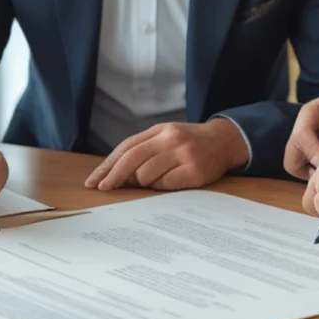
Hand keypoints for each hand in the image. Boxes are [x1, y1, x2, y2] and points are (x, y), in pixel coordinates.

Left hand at [85, 119, 249, 190]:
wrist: (225, 141)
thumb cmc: (189, 142)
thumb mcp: (165, 137)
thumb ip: (142, 151)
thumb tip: (116, 174)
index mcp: (160, 130)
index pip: (126, 148)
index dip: (108, 165)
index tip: (94, 181)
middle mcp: (170, 140)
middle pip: (132, 160)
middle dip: (114, 176)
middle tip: (104, 188)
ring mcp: (183, 155)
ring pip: (147, 175)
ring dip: (143, 183)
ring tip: (155, 179)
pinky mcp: (194, 172)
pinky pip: (165, 185)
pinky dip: (160, 187)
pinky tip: (168, 182)